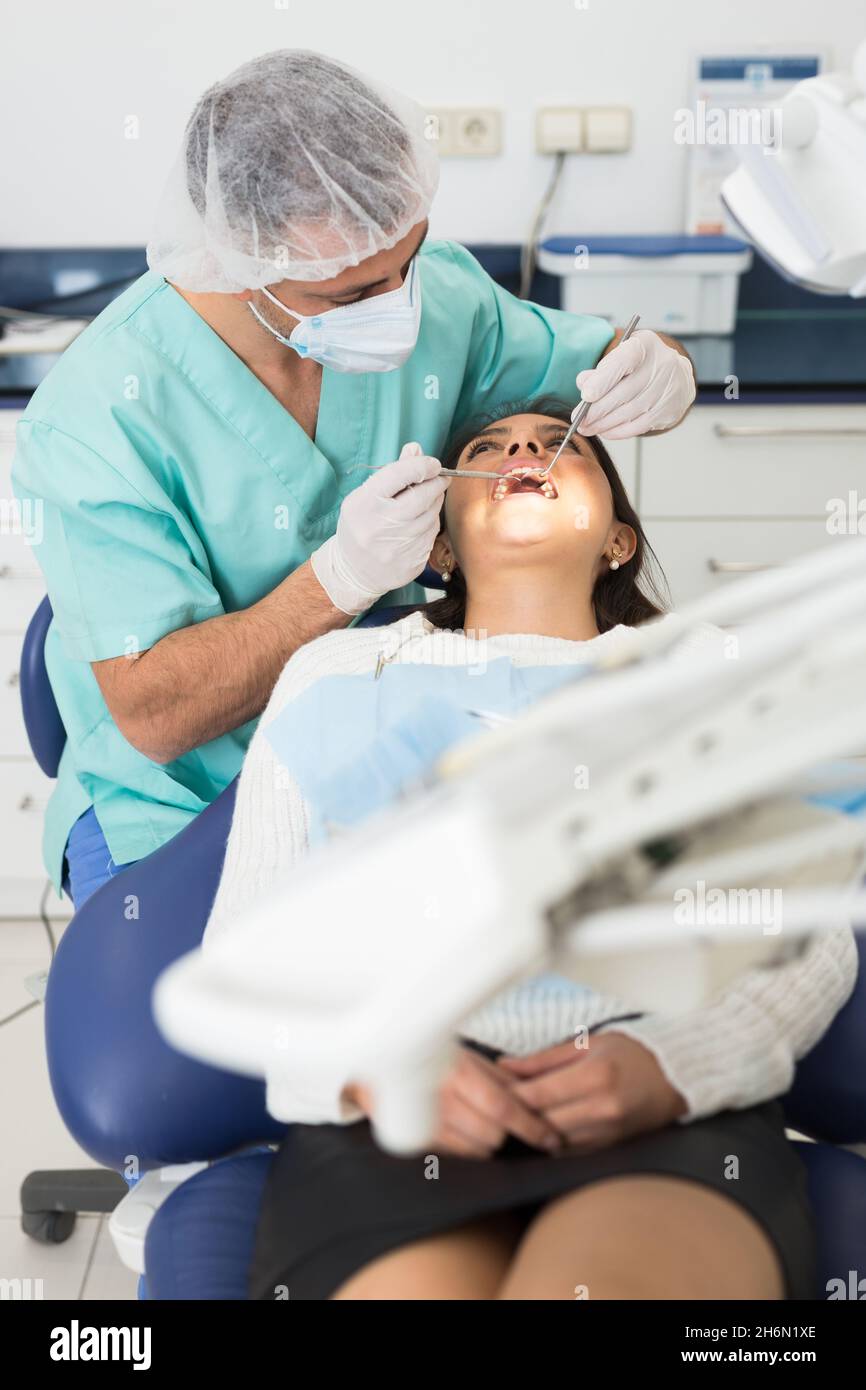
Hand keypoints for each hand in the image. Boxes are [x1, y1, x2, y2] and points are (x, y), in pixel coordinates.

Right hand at [310, 442, 447, 614]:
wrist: (353, 571)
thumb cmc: (361, 525)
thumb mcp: (366, 496)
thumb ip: (393, 473)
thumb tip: (416, 449)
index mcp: (364, 504)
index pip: (400, 474)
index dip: (422, 465)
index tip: (433, 463)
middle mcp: (380, 526)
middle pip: (422, 496)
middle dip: (436, 483)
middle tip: (441, 478)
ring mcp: (398, 547)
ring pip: (431, 516)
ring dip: (435, 504)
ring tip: (428, 500)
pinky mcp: (412, 562)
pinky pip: (431, 535)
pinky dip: (430, 524)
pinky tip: (420, 524)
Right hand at [343, 1046, 562, 1158]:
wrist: (376, 1066)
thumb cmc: (430, 1058)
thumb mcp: (468, 1057)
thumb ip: (501, 1077)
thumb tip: (536, 1096)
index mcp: (459, 1071)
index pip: (505, 1108)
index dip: (532, 1127)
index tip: (552, 1139)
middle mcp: (442, 1097)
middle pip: (494, 1135)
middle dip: (507, 1132)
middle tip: (509, 1123)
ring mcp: (427, 1120)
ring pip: (477, 1150)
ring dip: (488, 1142)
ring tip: (482, 1125)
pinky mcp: (417, 1138)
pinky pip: (458, 1156)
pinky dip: (469, 1148)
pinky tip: (466, 1133)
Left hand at [498, 1032, 686, 1152]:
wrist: (673, 1079)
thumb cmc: (630, 1054)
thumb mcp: (587, 1044)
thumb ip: (543, 1060)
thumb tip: (505, 1067)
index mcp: (595, 1076)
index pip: (540, 1094)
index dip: (511, 1095)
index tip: (493, 1089)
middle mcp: (602, 1108)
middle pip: (543, 1121)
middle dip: (518, 1114)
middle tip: (497, 1104)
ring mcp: (607, 1132)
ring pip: (553, 1140)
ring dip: (533, 1130)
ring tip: (517, 1114)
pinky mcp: (609, 1147)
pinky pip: (569, 1151)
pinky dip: (552, 1140)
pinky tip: (542, 1126)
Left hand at [574, 329, 694, 439]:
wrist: (678, 376)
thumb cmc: (641, 365)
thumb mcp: (621, 357)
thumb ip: (601, 369)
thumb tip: (583, 383)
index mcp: (643, 345)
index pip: (622, 361)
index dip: (603, 380)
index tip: (586, 396)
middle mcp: (660, 365)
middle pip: (623, 392)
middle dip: (596, 409)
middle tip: (578, 419)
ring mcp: (666, 389)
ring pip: (628, 412)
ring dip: (603, 424)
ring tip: (586, 428)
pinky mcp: (668, 411)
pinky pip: (638, 426)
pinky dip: (618, 431)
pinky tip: (604, 431)